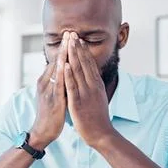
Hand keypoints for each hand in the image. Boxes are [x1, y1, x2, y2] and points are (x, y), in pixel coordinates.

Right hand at [30, 31, 69, 149]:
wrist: (42, 132)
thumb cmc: (50, 114)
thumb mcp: (52, 95)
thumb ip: (56, 83)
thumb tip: (63, 72)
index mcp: (45, 82)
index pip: (56, 61)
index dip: (64, 48)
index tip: (70, 35)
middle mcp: (45, 84)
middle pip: (56, 62)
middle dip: (64, 47)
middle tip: (70, 32)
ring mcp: (49, 91)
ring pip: (57, 70)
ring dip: (63, 55)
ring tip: (69, 42)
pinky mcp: (54, 100)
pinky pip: (59, 84)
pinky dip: (63, 73)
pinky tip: (67, 64)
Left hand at [64, 32, 115, 148]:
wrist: (102, 134)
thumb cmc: (98, 117)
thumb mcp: (98, 97)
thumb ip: (94, 86)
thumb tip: (92, 77)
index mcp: (96, 85)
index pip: (89, 64)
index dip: (83, 50)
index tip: (78, 38)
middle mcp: (92, 86)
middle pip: (84, 63)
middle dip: (77, 47)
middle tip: (72, 33)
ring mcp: (85, 94)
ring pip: (78, 71)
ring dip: (73, 56)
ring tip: (68, 42)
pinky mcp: (78, 103)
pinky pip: (73, 87)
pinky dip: (69, 75)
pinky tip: (65, 65)